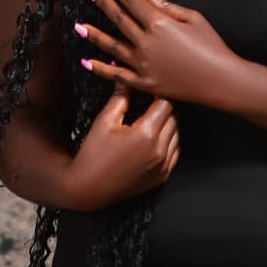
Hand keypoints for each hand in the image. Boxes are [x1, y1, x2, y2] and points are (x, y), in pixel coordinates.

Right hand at [62, 83, 179, 212]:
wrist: (89, 188)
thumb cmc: (94, 154)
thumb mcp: (105, 121)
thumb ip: (121, 97)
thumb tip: (127, 78)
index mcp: (146, 134)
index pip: (166, 104)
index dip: (159, 94)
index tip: (152, 90)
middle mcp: (159, 150)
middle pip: (174, 118)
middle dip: (164, 108)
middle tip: (151, 102)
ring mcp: (163, 165)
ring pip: (177, 134)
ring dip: (168, 125)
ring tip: (151, 119)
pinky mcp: (163, 176)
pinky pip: (175, 152)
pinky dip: (169, 143)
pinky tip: (154, 138)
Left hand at [76, 0, 237, 104]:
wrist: (220, 80)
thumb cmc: (212, 46)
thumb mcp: (193, 18)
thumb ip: (166, 5)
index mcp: (159, 23)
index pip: (132, 1)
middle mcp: (146, 42)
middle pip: (119, 18)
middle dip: (102, 2)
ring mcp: (143, 64)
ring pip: (112, 46)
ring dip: (94, 34)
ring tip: (79, 26)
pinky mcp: (144, 83)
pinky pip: (117, 75)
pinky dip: (100, 68)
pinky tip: (87, 61)